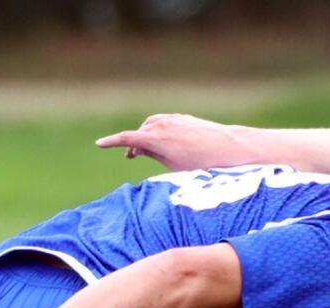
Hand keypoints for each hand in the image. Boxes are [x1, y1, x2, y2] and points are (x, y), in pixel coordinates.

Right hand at [96, 114, 256, 170]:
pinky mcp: (184, 119)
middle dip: (133, 143)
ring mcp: (174, 119)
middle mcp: (162, 124)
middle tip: (131, 156)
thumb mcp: (174, 166)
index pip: (127, 138)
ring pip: (151, 125)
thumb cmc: (203, 163)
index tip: (99, 144)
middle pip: (140, 132)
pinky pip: (164, 122)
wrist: (230, 148)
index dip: (111, 142)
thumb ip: (153, 155)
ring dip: (146, 135)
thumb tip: (139, 149)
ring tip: (147, 149)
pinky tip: (164, 142)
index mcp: (156, 138)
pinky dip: (158, 131)